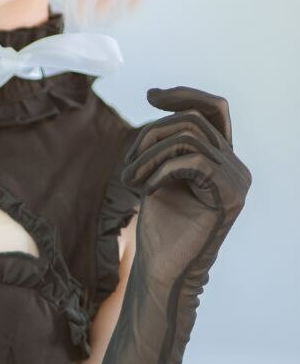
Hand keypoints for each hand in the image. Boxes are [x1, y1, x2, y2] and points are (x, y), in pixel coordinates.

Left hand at [120, 86, 251, 286]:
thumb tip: (161, 97)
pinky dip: (161, 171)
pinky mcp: (229, 195)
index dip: (185, 95)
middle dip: (151, 136)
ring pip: (189, 137)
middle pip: (193, 120)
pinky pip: (191, 161)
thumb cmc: (160, 227)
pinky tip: (146, 190)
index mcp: (222, 158)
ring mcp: (236, 180)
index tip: (151, 95)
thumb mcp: (159, 172)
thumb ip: (168, 141)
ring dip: (149, 155)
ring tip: (130, 181)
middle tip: (128, 168)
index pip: (214, 109)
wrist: (163, 269)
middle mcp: (236, 165)